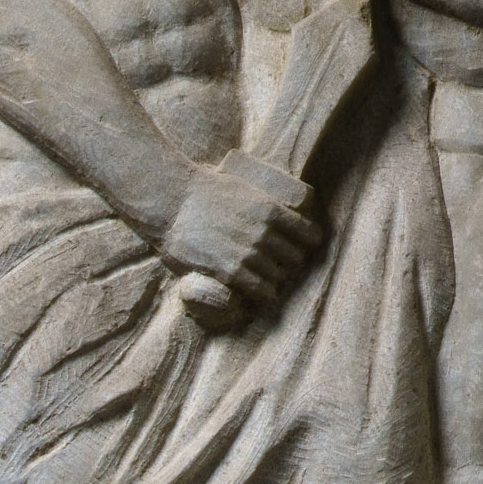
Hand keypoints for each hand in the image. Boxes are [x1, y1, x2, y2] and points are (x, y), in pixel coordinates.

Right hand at [159, 163, 320, 305]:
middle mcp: (265, 234)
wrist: (172, 201)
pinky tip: (262, 292)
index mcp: (272, 210)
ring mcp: (249, 254)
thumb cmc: (204, 191)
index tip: (303, 245)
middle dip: (288, 260)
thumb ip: (265, 208)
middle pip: (295, 258)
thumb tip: (280, 221)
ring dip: (274, 277)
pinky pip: (261, 290)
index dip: (308, 241)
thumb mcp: (245, 190)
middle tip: (278, 262)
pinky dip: (264, 293)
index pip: (309, 234)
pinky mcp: (231, 272)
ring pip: (278, 275)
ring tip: (265, 276)